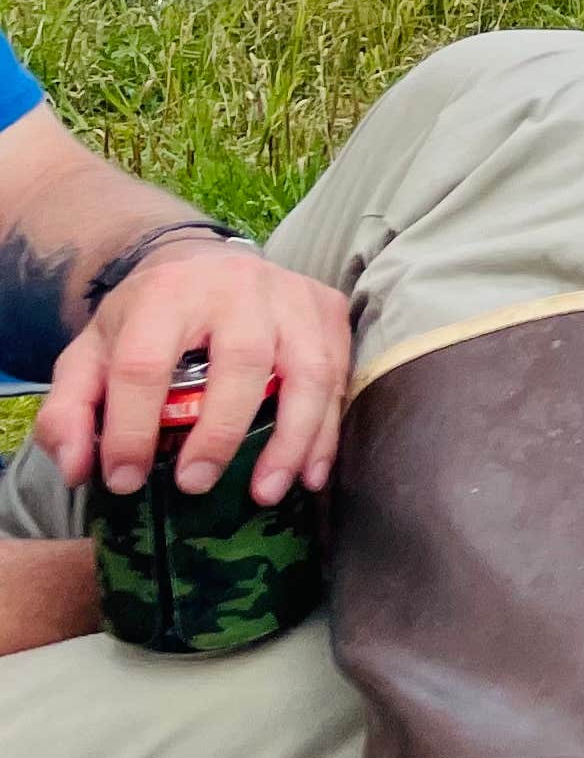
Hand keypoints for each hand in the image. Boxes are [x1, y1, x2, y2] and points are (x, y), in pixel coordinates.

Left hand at [36, 238, 354, 505]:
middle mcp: (237, 285)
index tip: (126, 480)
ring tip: (266, 493)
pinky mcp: (328, 309)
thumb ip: (69, 411)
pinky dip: (327, 430)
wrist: (203, 264)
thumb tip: (81, 469)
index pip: (145, 364)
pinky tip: (309, 473)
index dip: (133, 428)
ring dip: (293, 438)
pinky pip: (339, 374)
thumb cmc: (147, 322)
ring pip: (307, 369)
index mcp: (166, 294)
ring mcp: (292, 294)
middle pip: (241, 360)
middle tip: (195, 486)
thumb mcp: (90, 355)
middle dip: (220, 432)